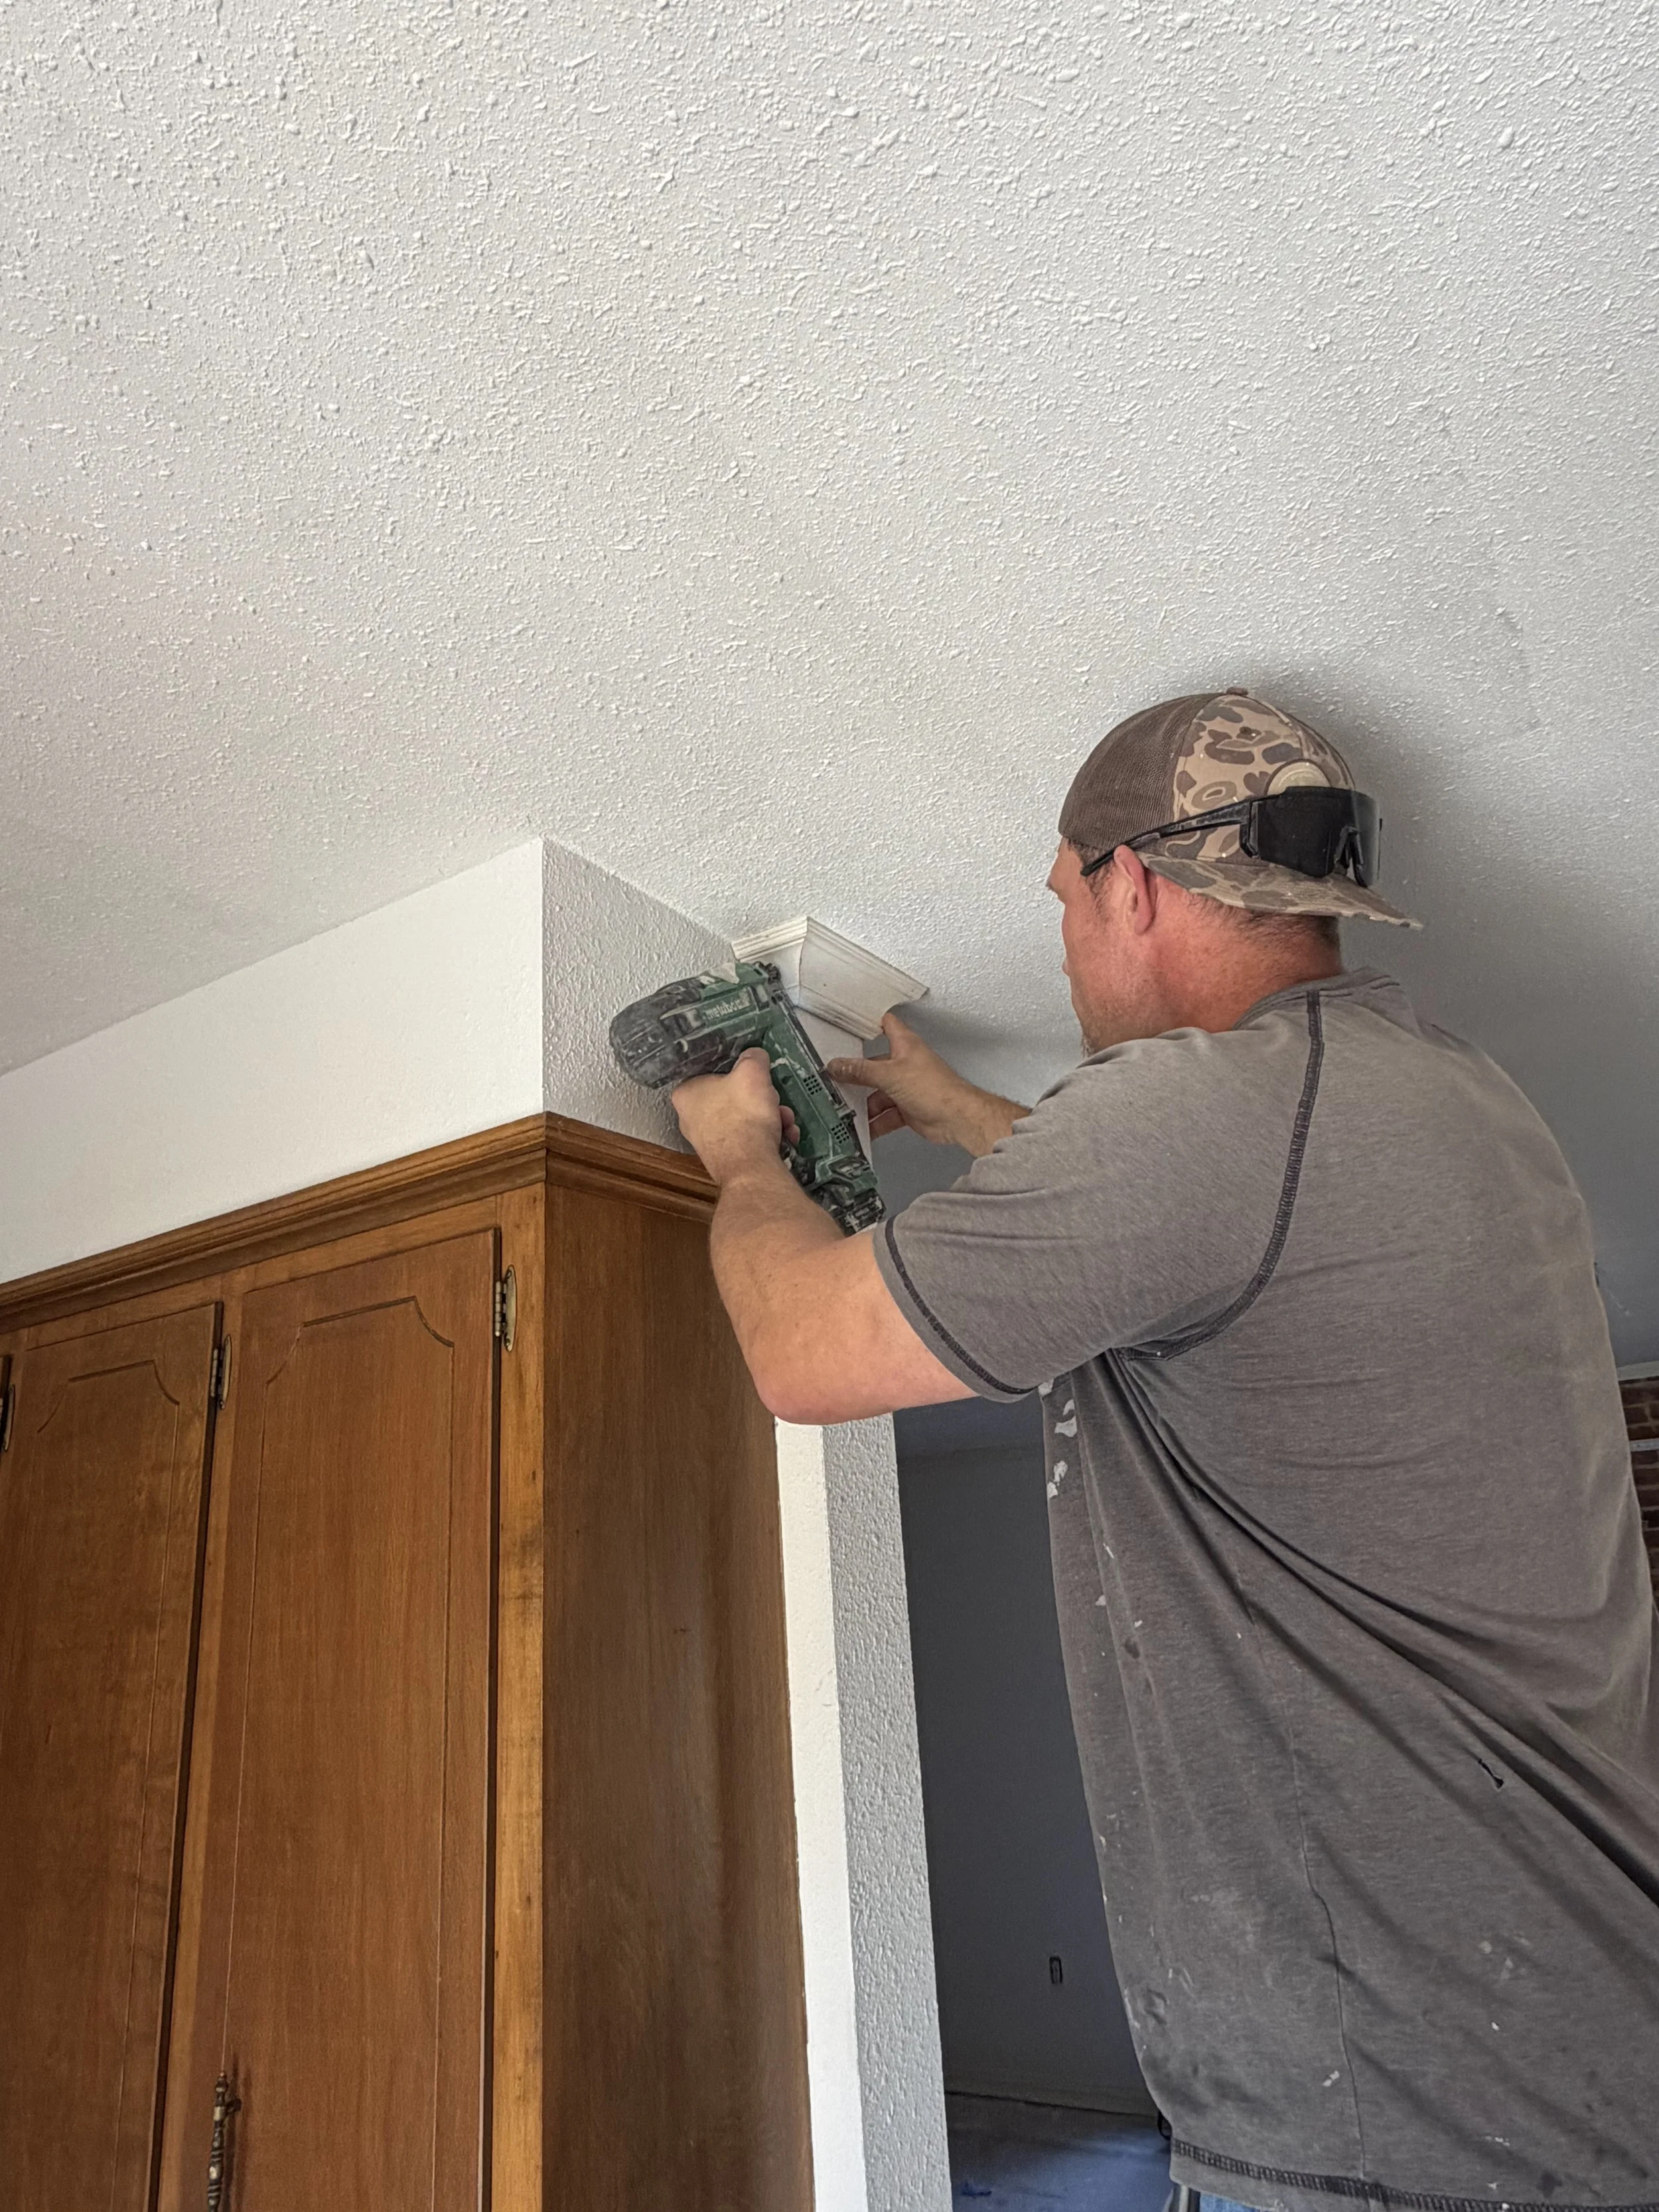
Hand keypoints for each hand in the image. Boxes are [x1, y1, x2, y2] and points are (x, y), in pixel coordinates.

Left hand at [672, 1048, 799, 1187]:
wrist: (751, 1167)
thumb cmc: (744, 1115)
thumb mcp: (752, 1073)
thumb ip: (754, 1057)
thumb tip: (755, 1054)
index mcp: (685, 1094)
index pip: (710, 1073)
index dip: (736, 1072)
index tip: (754, 1076)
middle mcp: (690, 1120)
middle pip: (733, 1098)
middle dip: (761, 1099)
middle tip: (774, 1099)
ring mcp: (708, 1143)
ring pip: (744, 1119)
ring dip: (770, 1117)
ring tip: (785, 1121)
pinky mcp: (726, 1160)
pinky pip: (748, 1140)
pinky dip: (768, 1137)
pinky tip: (785, 1137)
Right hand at [826, 1013, 1027, 1156]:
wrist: (957, 1118)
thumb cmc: (935, 1088)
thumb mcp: (890, 1075)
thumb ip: (861, 1071)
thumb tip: (837, 1065)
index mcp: (904, 1045)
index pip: (886, 1024)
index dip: (869, 1021)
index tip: (848, 1025)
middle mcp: (905, 1063)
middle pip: (874, 1065)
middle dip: (856, 1074)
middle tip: (834, 1080)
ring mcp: (907, 1087)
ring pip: (878, 1093)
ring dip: (864, 1104)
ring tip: (845, 1111)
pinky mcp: (909, 1108)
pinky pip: (886, 1115)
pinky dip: (875, 1123)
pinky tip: (863, 1130)